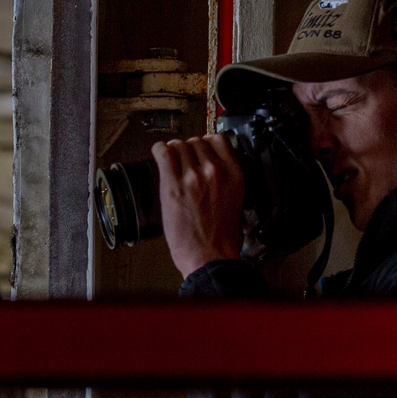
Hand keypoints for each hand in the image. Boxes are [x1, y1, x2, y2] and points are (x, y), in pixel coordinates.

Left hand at [151, 134, 244, 278]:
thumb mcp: (238, 203)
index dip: (206, 142)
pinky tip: (158, 154)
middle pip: (196, 142)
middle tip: (184, 161)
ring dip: (174, 151)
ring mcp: (193, 178)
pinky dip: (158, 150)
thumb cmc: (223, 239)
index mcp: (234, 174)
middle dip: (189, 150)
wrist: (210, 258)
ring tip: (171, 160)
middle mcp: (214, 171)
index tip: (201, 148)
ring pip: (179, 146)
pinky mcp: (173, 187)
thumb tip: (216, 170)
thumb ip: (227, 181)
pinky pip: (162, 154)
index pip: (218, 139)